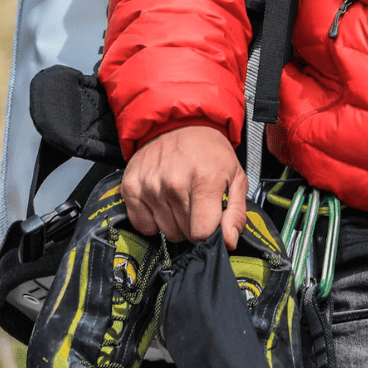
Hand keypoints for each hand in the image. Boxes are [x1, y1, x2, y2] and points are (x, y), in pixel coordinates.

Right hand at [121, 125, 248, 249]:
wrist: (180, 125)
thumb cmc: (210, 153)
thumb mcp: (236, 177)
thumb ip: (236, 213)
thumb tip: (229, 242)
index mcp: (205, 180)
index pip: (201, 232)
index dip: (209, 232)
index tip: (210, 219)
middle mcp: (174, 184)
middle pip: (183, 233)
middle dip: (193, 224)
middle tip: (196, 202)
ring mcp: (149, 187)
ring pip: (165, 231)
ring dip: (174, 221)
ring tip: (181, 198)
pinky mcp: (130, 188)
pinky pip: (143, 226)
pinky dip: (154, 219)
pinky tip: (163, 201)